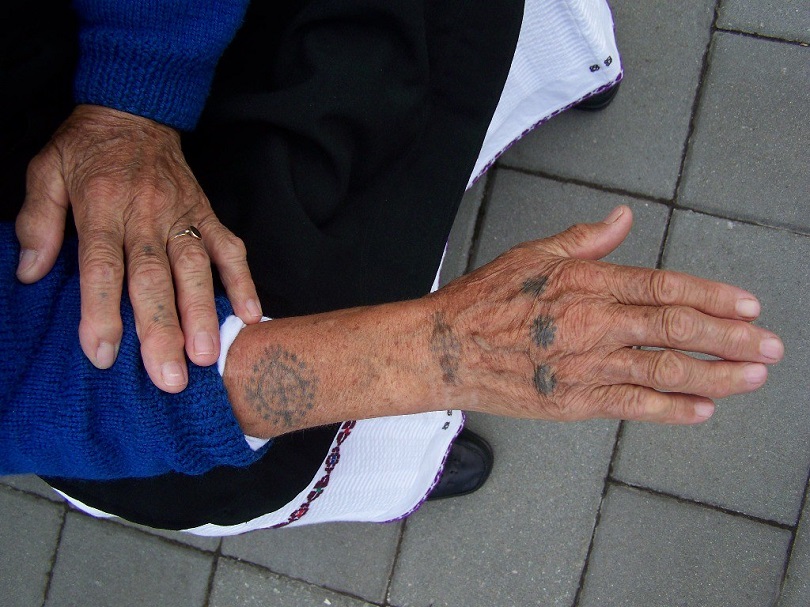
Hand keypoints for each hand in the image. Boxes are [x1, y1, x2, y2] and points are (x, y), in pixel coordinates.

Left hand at [16, 105, 261, 391]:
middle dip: (162, 329)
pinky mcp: (206, 214)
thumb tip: (30, 273)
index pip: (102, 265)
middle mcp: (146, 215)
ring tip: (208, 355)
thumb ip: (38, 221)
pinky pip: (229, 247)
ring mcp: (182, 215)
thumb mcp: (45, 171)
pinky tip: (251, 313)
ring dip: (203, 313)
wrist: (134, 111)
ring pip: (195, 269)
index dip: (102, 311)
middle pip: (154, 277)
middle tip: (169, 376)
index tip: (103, 354)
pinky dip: (242, 280)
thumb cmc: (86, 148)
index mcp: (102, 206)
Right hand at [428, 206, 783, 423]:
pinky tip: (701, 410)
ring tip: (752, 378)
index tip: (747, 306)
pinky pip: (633, 406)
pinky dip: (671, 410)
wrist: (446, 348)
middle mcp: (594, 324)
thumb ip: (585, 238)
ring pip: (665, 371)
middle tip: (769, 346)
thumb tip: (622, 218)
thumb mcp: (533, 253)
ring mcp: (586, 366)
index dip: (712, 297)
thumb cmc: (484, 302)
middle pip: (677, 331)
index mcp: (586, 284)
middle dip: (731, 339)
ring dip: (716, 376)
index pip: (664, 288)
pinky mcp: (574, 401)